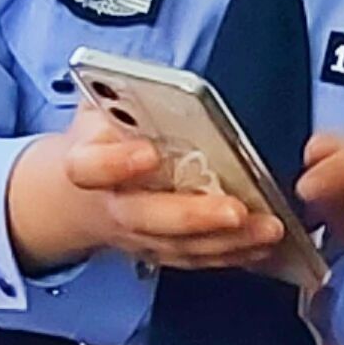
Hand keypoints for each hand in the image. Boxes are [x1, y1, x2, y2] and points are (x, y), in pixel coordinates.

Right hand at [7, 105, 288, 277]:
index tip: (148, 152)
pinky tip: (262, 244)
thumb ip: (123, 97)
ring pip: (178, 246)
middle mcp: (111, 205)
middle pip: (145, 217)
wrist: (76, 196)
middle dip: (193, 216)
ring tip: (267, 227)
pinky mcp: (159, 250)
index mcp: (87, 163)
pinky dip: (232, 254)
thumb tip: (161, 86)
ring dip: (227, 241)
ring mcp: (136, 235)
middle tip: (235, 210)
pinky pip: (195, 258)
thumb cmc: (99, 143)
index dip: (117, 163)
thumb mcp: (100, 109)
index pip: (91, 167)